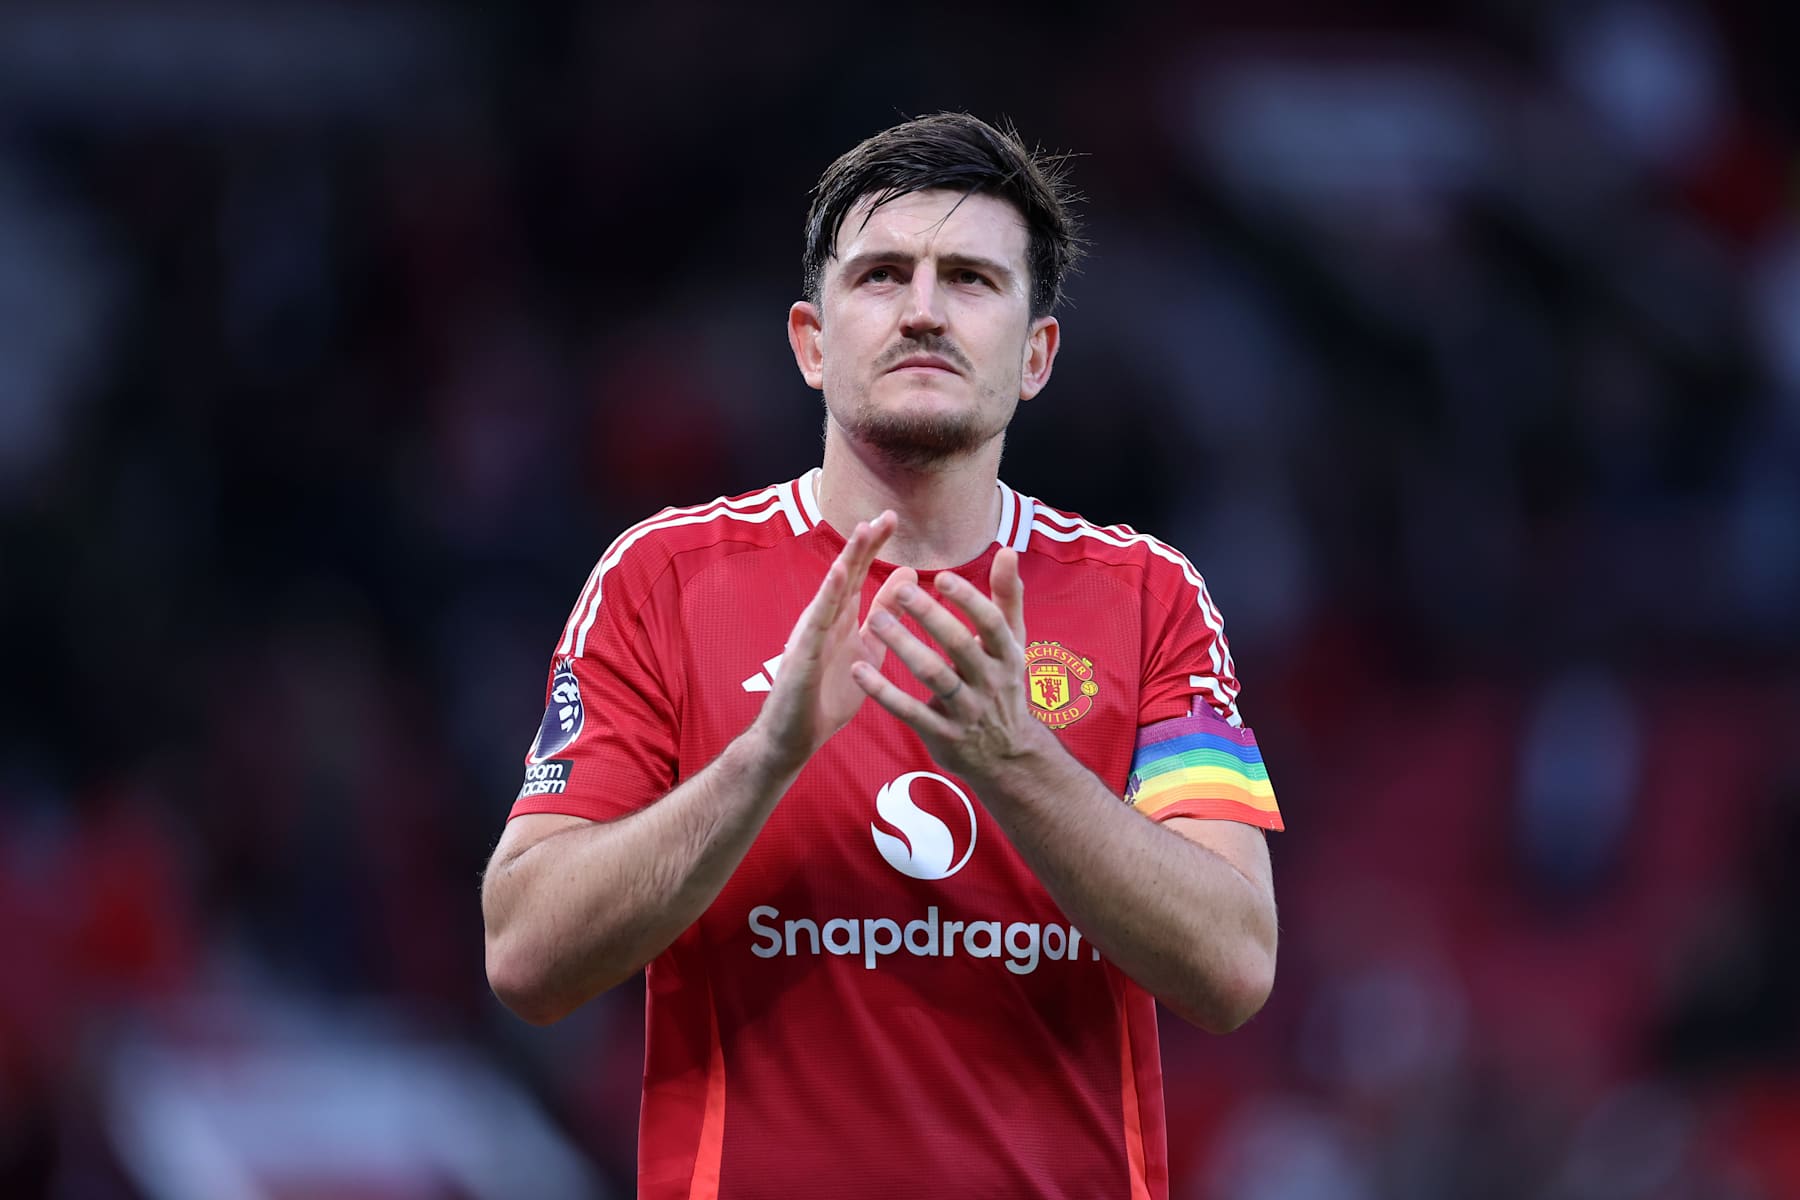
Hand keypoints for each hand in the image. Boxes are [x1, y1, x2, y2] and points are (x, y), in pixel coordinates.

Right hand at [749, 512, 916, 773]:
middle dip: (865, 543)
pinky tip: (839, 573)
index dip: (874, 547)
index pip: (858, 574)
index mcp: (841, 619)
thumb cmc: (826, 696)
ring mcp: (811, 634)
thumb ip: (884, 617)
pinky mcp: (803, 653)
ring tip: (863, 531)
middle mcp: (825, 619)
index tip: (893, 519)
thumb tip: (908, 579)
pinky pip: (817, 621)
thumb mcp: (867, 650)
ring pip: (831, 590)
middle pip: (845, 572)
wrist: (793, 738)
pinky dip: (828, 595)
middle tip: (887, 515)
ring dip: (847, 559)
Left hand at [851, 547, 1053, 784]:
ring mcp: (966, 711)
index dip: (968, 600)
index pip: (991, 623)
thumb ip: (1007, 597)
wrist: (1008, 756)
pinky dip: (884, 692)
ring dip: (903, 646)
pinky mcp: (943, 735)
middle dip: (931, 617)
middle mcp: (990, 682)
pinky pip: (910, 712)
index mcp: (1007, 656)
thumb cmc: (1004, 686)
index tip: (940, 576)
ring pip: (933, 676)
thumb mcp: (1013, 644)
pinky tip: (858, 671)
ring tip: (875, 619)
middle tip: (899, 590)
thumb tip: (1006, 550)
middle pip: (960, 646)